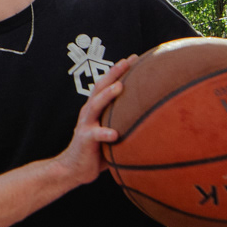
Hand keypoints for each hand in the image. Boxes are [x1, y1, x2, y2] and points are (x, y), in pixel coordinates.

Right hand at [56, 55, 135, 187]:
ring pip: (95, 105)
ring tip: (120, 87)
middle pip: (100, 87)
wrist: (73, 168)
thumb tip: (153, 120)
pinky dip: (105, 133)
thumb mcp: (111, 133)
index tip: (135, 58)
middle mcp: (89, 112)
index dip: (119, 71)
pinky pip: (95, 135)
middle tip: (128, 61)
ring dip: (107, 95)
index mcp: (96, 109)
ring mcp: (86, 124)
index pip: (107, 84)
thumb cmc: (96, 151)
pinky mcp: (85, 139)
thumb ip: (124, 124)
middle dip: (114, 73)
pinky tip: (115, 134)